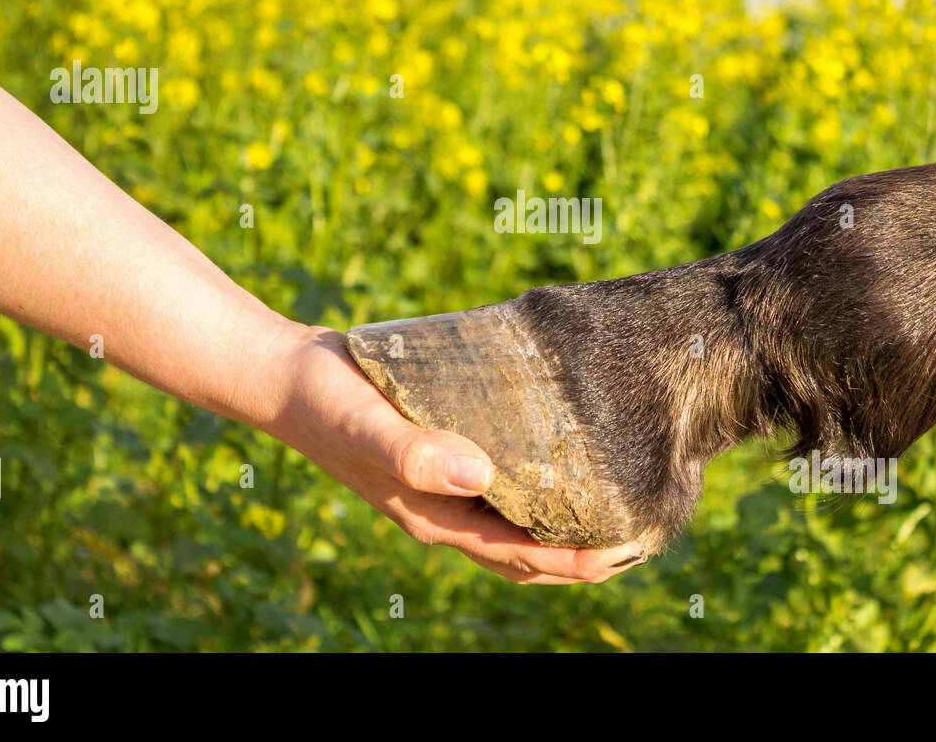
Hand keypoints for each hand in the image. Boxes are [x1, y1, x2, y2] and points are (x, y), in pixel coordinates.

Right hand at [268, 324, 647, 583]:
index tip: (630, 548)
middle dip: (585, 552)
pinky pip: (503, 481)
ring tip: (620, 501)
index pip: (521, 554)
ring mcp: (444, 485)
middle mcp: (444, 510)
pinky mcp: (445, 452)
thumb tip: (480, 475)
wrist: (289, 376)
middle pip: (528, 549)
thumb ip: (416, 452)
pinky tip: (565, 454)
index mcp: (434, 517)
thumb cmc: (327, 402)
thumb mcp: (369, 426)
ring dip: (566, 521)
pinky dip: (539, 482)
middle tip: (646, 532)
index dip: (577, 559)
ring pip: (519, 519)